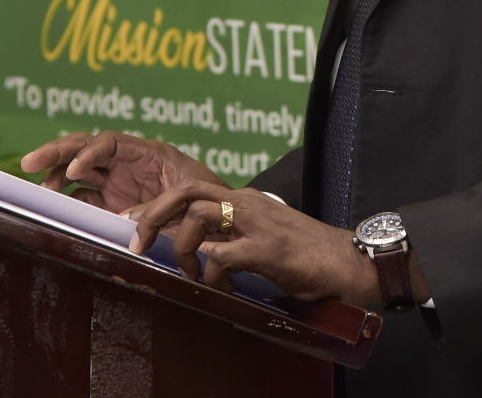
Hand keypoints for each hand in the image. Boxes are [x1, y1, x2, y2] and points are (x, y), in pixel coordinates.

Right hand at [20, 131, 225, 213]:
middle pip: (86, 148)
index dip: (88, 153)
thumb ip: (155, 209)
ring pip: (80, 171)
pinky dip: (69, 200)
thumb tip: (122, 221)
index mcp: (149, 153)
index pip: (110, 143)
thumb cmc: (210, 202)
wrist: (223, 220)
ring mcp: (120, 183)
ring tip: (42, 189)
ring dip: (57, 176)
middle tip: (28, 161)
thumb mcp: (187, 201)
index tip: (74, 171)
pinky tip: (55, 207)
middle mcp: (130, 164)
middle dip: (57, 151)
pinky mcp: (115, 204)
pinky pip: (86, 198)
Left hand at [125, 184, 378, 304]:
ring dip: (183, 250)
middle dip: (152, 215)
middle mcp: (246, 203)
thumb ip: (232, 241)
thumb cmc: (308, 257)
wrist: (350, 262)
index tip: (131, 223)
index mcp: (244, 201)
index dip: (156, 206)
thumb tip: (198, 256)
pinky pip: (220, 257)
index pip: (190, 191)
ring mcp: (256, 222)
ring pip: (198, 218)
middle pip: (185, 191)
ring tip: (193, 276)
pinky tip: (226, 290)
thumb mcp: (263, 241)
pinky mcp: (266, 248)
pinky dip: (212, 276)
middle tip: (137, 244)